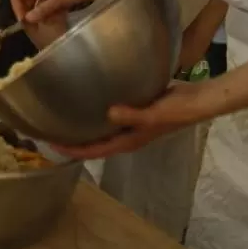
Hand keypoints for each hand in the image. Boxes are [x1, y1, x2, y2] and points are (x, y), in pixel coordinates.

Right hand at [9, 0, 102, 24]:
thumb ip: (44, 9)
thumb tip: (27, 19)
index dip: (18, 9)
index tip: (26, 23)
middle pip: (26, 2)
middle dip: (30, 15)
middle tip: (38, 27)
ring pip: (37, 6)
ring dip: (42, 16)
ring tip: (50, 24)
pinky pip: (47, 8)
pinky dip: (50, 15)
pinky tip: (58, 20)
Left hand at [52, 82, 211, 159]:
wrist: (197, 101)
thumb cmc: (176, 111)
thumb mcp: (153, 115)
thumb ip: (131, 115)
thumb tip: (108, 113)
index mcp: (128, 141)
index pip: (94, 150)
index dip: (73, 150)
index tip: (51, 144)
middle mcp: (126, 136)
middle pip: (95, 143)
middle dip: (74, 140)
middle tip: (50, 130)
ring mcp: (131, 124)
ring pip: (102, 130)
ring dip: (85, 126)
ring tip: (63, 116)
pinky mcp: (136, 110)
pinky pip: (112, 115)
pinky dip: (98, 112)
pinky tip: (89, 97)